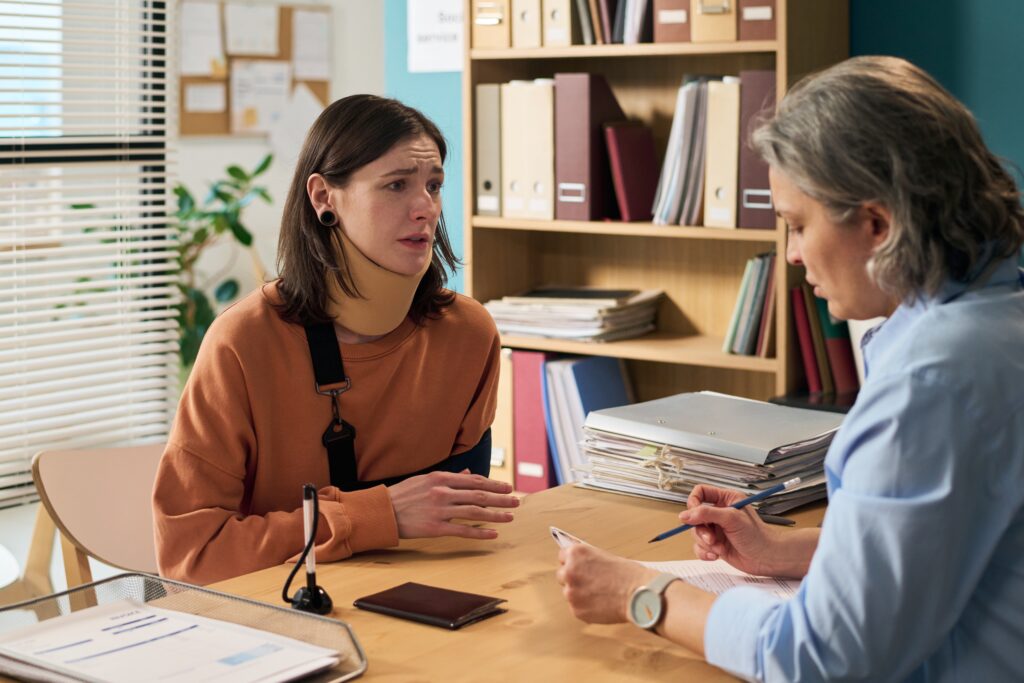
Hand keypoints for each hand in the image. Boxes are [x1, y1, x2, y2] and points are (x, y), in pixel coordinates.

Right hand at [388, 469, 518, 539]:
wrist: (382, 511)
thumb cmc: (403, 494)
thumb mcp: (426, 479)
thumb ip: (450, 477)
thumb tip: (469, 473)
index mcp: (441, 478)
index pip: (474, 481)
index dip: (493, 484)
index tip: (507, 487)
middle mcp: (443, 492)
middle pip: (479, 495)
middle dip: (501, 498)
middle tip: (516, 501)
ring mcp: (440, 510)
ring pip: (475, 512)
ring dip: (495, 514)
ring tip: (509, 517)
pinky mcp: (435, 528)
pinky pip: (462, 531)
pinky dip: (480, 532)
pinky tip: (493, 533)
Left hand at [556, 543, 656, 623]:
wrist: (638, 595)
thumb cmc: (628, 575)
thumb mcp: (604, 557)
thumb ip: (587, 561)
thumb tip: (580, 565)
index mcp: (576, 554)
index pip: (562, 557)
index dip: (572, 563)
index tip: (577, 567)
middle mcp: (569, 571)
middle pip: (562, 575)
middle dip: (573, 578)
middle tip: (589, 582)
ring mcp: (571, 592)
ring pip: (568, 592)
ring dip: (579, 593)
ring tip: (598, 595)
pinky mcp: (576, 610)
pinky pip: (576, 607)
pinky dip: (585, 607)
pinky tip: (600, 604)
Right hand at [682, 485, 785, 576]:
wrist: (767, 558)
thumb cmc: (757, 536)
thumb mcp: (731, 519)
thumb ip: (706, 514)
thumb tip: (684, 515)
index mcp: (725, 499)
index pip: (700, 492)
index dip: (693, 502)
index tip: (693, 515)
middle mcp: (719, 513)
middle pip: (694, 516)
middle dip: (701, 530)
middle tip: (711, 539)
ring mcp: (716, 529)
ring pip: (696, 533)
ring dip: (705, 543)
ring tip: (718, 548)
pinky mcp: (715, 544)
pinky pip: (699, 547)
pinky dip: (704, 553)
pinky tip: (715, 556)